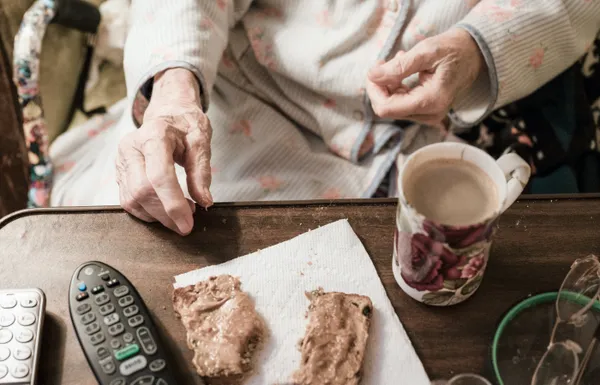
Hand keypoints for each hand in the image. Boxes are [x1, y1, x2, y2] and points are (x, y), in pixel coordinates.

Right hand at [116, 68, 212, 234]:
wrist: (168, 113)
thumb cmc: (185, 125)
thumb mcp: (201, 142)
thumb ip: (201, 172)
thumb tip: (204, 202)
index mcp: (154, 135)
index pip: (159, 176)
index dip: (173, 205)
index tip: (188, 224)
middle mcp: (131, 147)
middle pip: (142, 191)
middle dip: (165, 214)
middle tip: (187, 223)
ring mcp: (121, 160)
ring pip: (132, 199)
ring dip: (156, 216)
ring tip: (179, 212)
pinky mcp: (119, 172)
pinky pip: (128, 200)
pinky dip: (146, 212)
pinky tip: (164, 210)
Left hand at [367, 28, 484, 126]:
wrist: (474, 55)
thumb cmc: (453, 50)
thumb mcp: (426, 52)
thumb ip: (398, 66)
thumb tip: (372, 76)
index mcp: (431, 101)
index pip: (386, 108)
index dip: (374, 90)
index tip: (375, 69)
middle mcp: (430, 114)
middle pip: (387, 109)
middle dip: (380, 86)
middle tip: (384, 62)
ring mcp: (429, 116)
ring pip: (392, 107)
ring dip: (389, 84)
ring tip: (400, 60)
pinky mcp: (426, 112)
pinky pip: (401, 104)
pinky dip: (396, 87)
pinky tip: (403, 70)